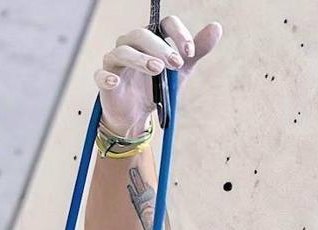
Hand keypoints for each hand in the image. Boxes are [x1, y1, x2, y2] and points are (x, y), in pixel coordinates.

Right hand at [94, 16, 222, 136]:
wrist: (137, 115)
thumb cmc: (156, 88)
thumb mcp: (180, 71)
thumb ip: (196, 51)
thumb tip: (216, 28)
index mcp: (151, 39)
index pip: (163, 25)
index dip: (177, 34)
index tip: (189, 52)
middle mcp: (131, 44)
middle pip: (141, 35)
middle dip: (160, 47)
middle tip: (175, 63)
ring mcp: (116, 61)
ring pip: (123, 51)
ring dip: (140, 59)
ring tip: (156, 70)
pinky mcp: (105, 80)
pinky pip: (101, 74)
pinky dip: (107, 77)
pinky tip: (116, 82)